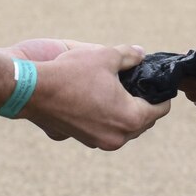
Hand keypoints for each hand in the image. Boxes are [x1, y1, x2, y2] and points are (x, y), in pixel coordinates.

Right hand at [12, 39, 168, 149]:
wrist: (33, 91)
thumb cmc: (71, 74)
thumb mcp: (106, 56)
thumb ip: (129, 55)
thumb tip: (142, 53)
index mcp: (130, 118)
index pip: (160, 110)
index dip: (162, 94)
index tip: (157, 84)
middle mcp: (118, 137)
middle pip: (144, 122)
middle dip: (144, 104)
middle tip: (138, 85)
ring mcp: (99, 142)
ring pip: (125, 129)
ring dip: (126, 113)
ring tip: (120, 92)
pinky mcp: (84, 139)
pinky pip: (107, 130)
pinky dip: (109, 118)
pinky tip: (101, 100)